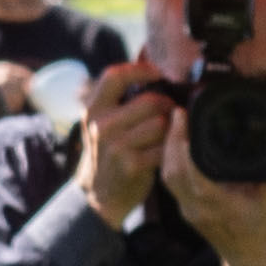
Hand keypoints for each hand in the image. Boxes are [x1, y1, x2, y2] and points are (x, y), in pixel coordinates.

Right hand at [78, 61, 174, 223]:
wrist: (98, 195)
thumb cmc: (106, 153)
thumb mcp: (100, 123)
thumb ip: (116, 101)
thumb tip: (152, 76)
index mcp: (93, 110)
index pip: (115, 76)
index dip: (140, 69)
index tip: (156, 73)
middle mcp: (102, 125)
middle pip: (150, 101)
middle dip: (167, 105)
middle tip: (172, 110)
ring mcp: (117, 146)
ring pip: (161, 124)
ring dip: (172, 127)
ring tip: (169, 132)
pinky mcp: (133, 165)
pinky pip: (165, 147)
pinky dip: (171, 148)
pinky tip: (167, 150)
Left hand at [163, 110, 265, 265]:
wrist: (253, 261)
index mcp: (220, 204)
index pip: (195, 174)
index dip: (186, 147)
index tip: (185, 119)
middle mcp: (198, 208)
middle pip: (173, 172)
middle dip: (172, 140)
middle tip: (177, 113)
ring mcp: (189, 211)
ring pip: (167, 177)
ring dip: (168, 149)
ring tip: (175, 124)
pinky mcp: (185, 211)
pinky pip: (170, 183)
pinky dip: (170, 161)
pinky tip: (176, 144)